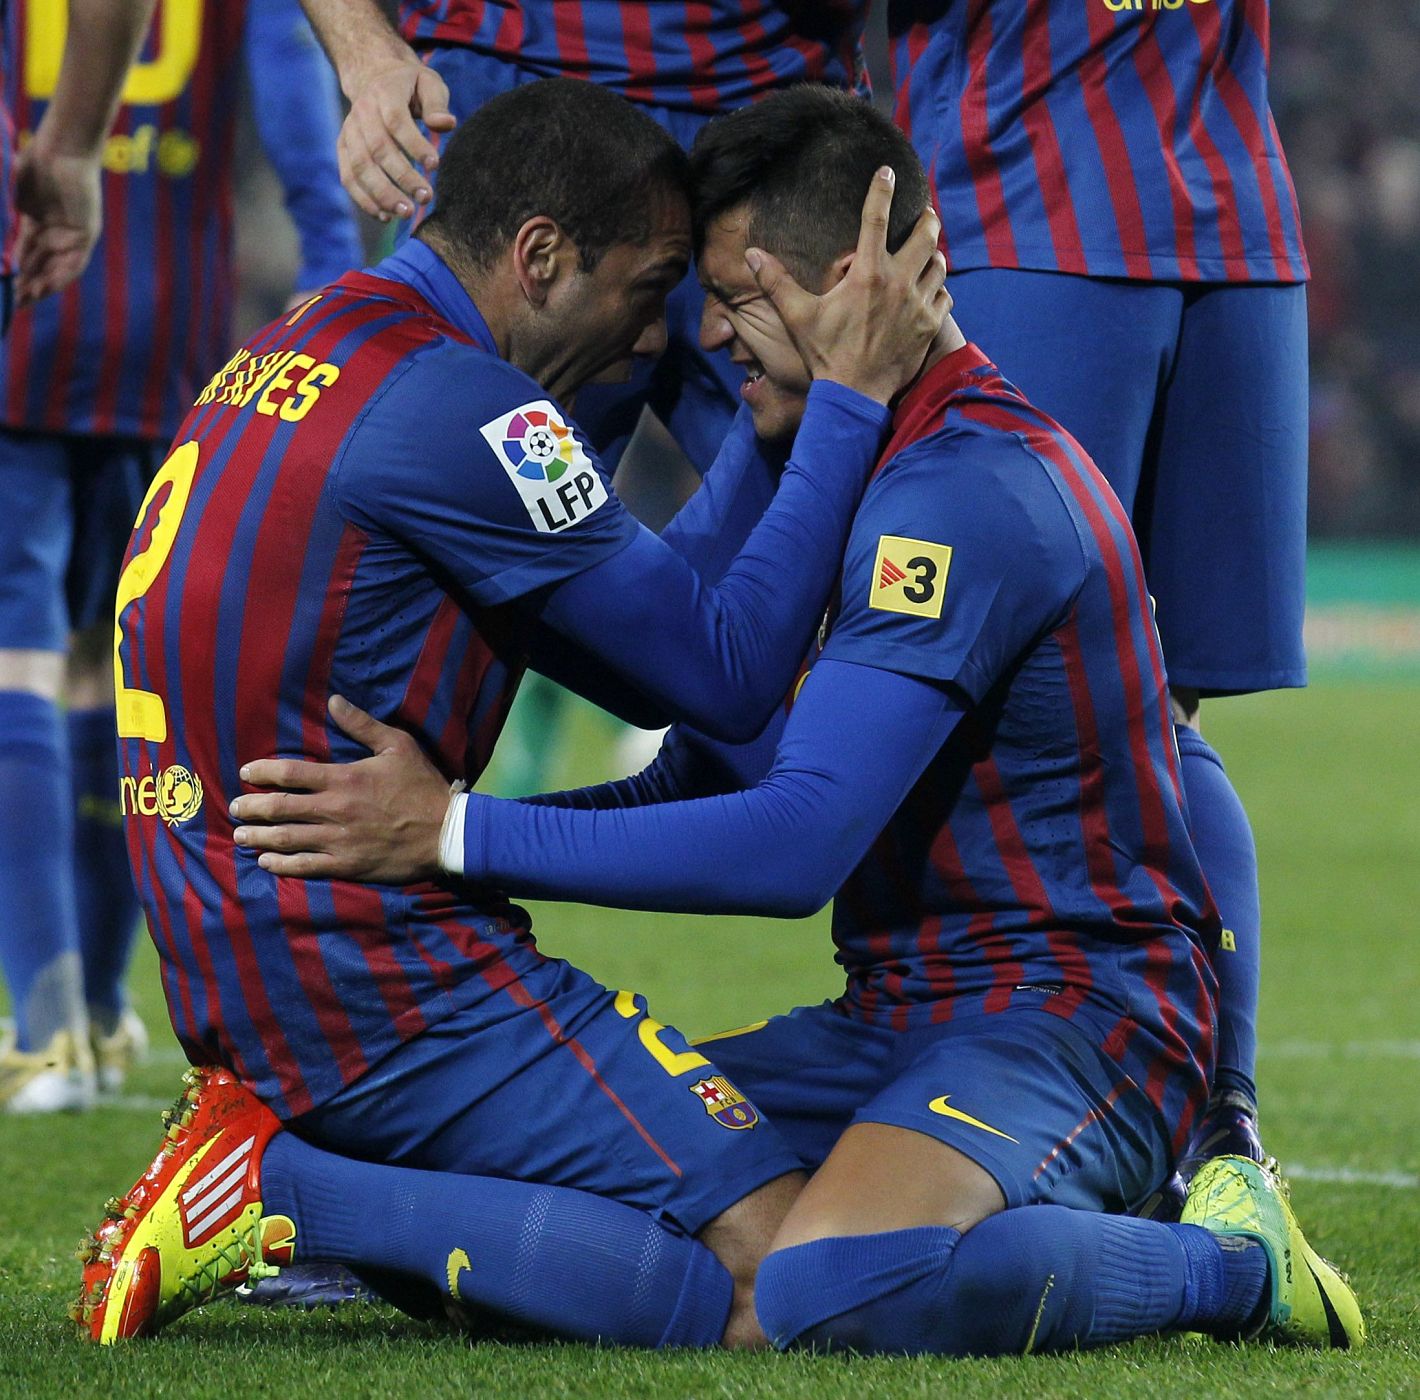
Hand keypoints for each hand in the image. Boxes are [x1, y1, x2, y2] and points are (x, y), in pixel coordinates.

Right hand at [12, 140, 101, 306]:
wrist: (61, 148)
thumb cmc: (34, 164)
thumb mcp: (14, 199)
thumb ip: (8, 223)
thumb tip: (0, 253)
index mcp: (34, 225)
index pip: (22, 257)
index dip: (11, 275)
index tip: (0, 292)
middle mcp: (54, 235)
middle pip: (38, 268)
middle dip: (23, 287)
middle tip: (8, 304)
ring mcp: (71, 236)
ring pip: (55, 270)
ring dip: (40, 287)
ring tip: (23, 301)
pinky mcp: (87, 234)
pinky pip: (75, 263)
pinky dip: (60, 276)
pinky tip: (46, 288)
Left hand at [230, 695, 450, 883]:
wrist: (447, 832)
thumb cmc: (423, 786)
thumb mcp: (399, 745)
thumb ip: (363, 725)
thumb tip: (334, 700)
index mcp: (344, 779)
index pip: (290, 773)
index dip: (262, 772)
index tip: (246, 773)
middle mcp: (335, 809)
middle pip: (280, 808)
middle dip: (251, 808)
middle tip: (234, 808)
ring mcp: (339, 840)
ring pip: (286, 839)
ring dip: (258, 837)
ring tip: (240, 836)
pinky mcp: (347, 864)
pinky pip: (306, 866)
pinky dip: (282, 865)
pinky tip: (266, 862)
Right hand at [338, 58, 455, 220]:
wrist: (374, 77)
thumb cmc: (410, 86)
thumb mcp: (427, 83)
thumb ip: (436, 103)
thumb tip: (446, 124)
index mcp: (384, 94)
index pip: (396, 121)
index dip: (414, 145)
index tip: (434, 165)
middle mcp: (362, 113)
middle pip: (378, 149)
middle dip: (402, 177)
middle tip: (426, 198)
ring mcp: (350, 132)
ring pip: (360, 167)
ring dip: (382, 194)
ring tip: (406, 213)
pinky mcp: (343, 149)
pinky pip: (348, 178)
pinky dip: (364, 199)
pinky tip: (385, 217)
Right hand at [744, 168, 949, 404]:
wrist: (854, 396)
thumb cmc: (825, 354)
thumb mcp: (798, 316)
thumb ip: (776, 282)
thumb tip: (752, 254)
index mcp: (868, 273)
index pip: (876, 218)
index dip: (882, 189)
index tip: (887, 172)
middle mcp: (899, 283)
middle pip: (926, 235)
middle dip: (927, 221)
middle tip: (924, 217)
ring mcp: (919, 305)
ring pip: (939, 265)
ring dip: (933, 256)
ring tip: (926, 254)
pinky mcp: (930, 326)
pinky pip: (944, 297)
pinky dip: (938, 290)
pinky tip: (929, 291)